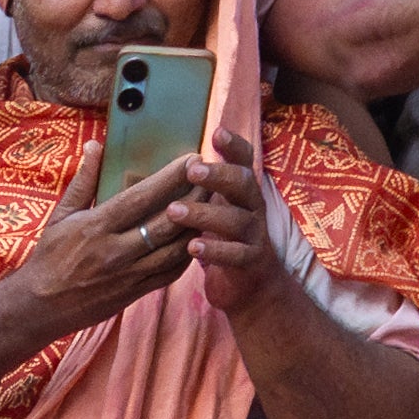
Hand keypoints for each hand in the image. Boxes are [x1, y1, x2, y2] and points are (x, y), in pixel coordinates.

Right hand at [4, 154, 203, 339]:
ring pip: (176, 249)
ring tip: (213, 205)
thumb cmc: (48, 258)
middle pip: (168, 222)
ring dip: (199, 225)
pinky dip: (188, 253)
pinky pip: (171, 272)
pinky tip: (196, 237)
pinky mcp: (133, 293)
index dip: (172, 177)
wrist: (37, 308)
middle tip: (213, 177)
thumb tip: (95, 145)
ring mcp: (127, 275)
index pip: (142, 197)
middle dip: (196, 197)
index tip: (193, 158)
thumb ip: (83, 181)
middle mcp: (115, 252)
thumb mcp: (60, 216)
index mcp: (96, 227)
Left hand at [174, 135, 287, 323]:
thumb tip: (163, 167)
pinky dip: (215, 250)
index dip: (234, 146)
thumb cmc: (222, 241)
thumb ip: (199, 190)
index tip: (216, 132)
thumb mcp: (214, 210)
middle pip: (244, 184)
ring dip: (205, 214)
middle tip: (192, 170)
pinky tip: (192, 247)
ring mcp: (255, 235)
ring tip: (175, 211)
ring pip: (236, 220)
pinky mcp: (251, 261)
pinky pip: (235, 254)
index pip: (244, 162)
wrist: (249, 287)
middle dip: (219, 175)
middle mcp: (253, 208)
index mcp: (242, 192)